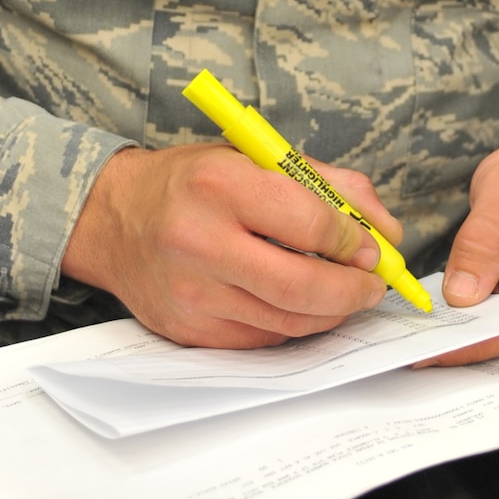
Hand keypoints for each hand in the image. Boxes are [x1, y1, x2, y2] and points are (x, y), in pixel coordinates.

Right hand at [62, 142, 402, 347]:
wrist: (113, 219)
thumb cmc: (191, 184)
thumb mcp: (255, 158)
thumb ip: (329, 185)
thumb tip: (386, 230)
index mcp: (220, 184)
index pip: (310, 223)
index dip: (354, 241)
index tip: (369, 247)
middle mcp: (200, 240)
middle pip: (303, 286)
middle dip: (353, 291)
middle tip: (372, 285)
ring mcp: (192, 293)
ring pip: (288, 322)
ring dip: (331, 314)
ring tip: (344, 295)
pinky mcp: (188, 330)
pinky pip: (261, 340)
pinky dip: (293, 326)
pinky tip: (300, 306)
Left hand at [417, 132, 498, 366]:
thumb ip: (484, 240)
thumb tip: (462, 294)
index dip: (470, 344)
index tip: (428, 353)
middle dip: (457, 339)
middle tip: (405, 342)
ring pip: (496, 324)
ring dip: (458, 325)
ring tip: (412, 328)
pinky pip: (494, 308)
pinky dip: (465, 309)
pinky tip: (434, 309)